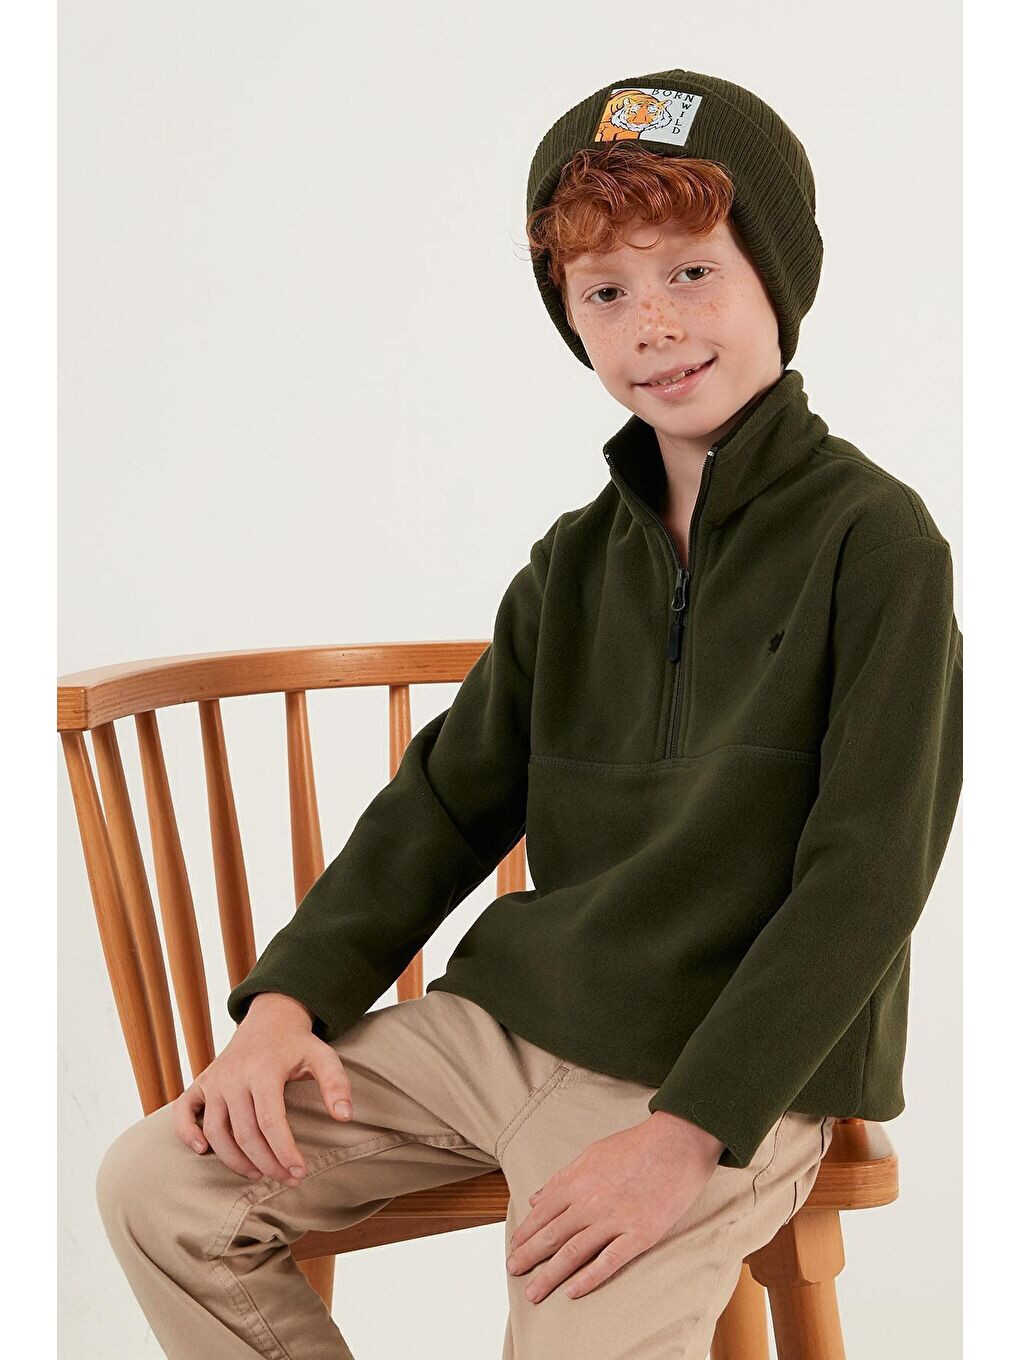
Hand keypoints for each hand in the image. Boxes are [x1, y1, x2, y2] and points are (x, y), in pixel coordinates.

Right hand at [171, 992, 354, 1186]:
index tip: (300, 1172)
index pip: (270, 1121)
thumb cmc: (297, 1045)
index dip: (284, 1151)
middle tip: (286, 1179)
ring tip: (259, 1173)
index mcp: (264, 1070)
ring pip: (216, 1131)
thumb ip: (336, 1084)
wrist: (269, 1019)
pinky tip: (202, 1151)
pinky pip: (184, 1112)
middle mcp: (234, 1076)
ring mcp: (214, 1080)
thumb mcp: (323, 1056)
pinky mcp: (201, 1083)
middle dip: (266, 1163)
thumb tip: (345, 1117)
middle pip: (244, 1133)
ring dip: (235, 1160)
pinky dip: (187, 1133)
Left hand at [505, 1112, 723, 1303]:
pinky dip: (588, 1278)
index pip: (542, 1213)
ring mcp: (614, 1219)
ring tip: (534, 1292)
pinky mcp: (640, 1233)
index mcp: (577, 1181)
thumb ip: (562, 1178)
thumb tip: (536, 1197)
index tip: (513, 1248)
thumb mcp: (592, 1153)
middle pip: (552, 1236)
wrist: (676, 1143)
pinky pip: (609, 1261)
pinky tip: (572, 1292)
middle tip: (513, 1273)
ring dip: (550, 1275)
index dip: (525, 1233)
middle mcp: (590, 1202)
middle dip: (528, 1257)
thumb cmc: (635, 1146)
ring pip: (573, 1252)